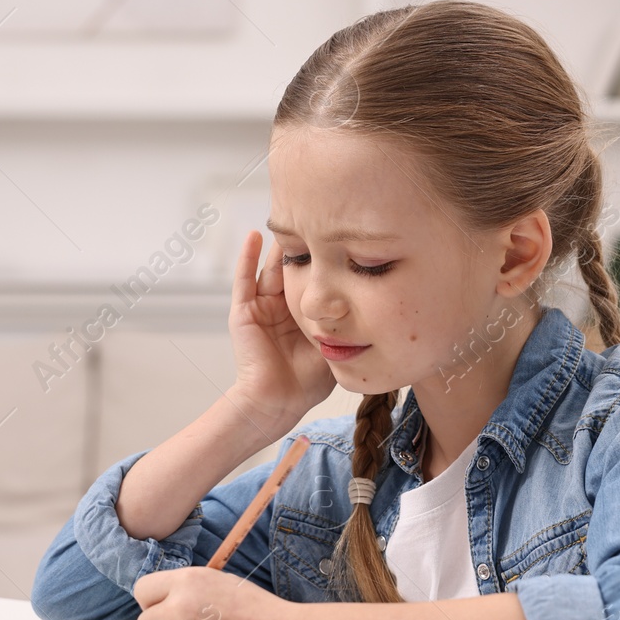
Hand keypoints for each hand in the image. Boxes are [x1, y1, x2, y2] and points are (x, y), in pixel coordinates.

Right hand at [228, 229, 335, 436]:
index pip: (313, 279)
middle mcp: (282, 307)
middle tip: (317, 217)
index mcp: (303, 316)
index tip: (339, 234)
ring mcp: (262, 307)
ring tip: (288, 217)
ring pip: (271, 269)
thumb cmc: (307, 383)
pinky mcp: (244, 311)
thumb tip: (375, 302)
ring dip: (279, 246)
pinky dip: (247, 257)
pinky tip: (255, 236)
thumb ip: (345, 324)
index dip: (323, 259)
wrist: (277, 402)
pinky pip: (244, 279)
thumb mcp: (335, 344)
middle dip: (304, 246)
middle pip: (293, 269)